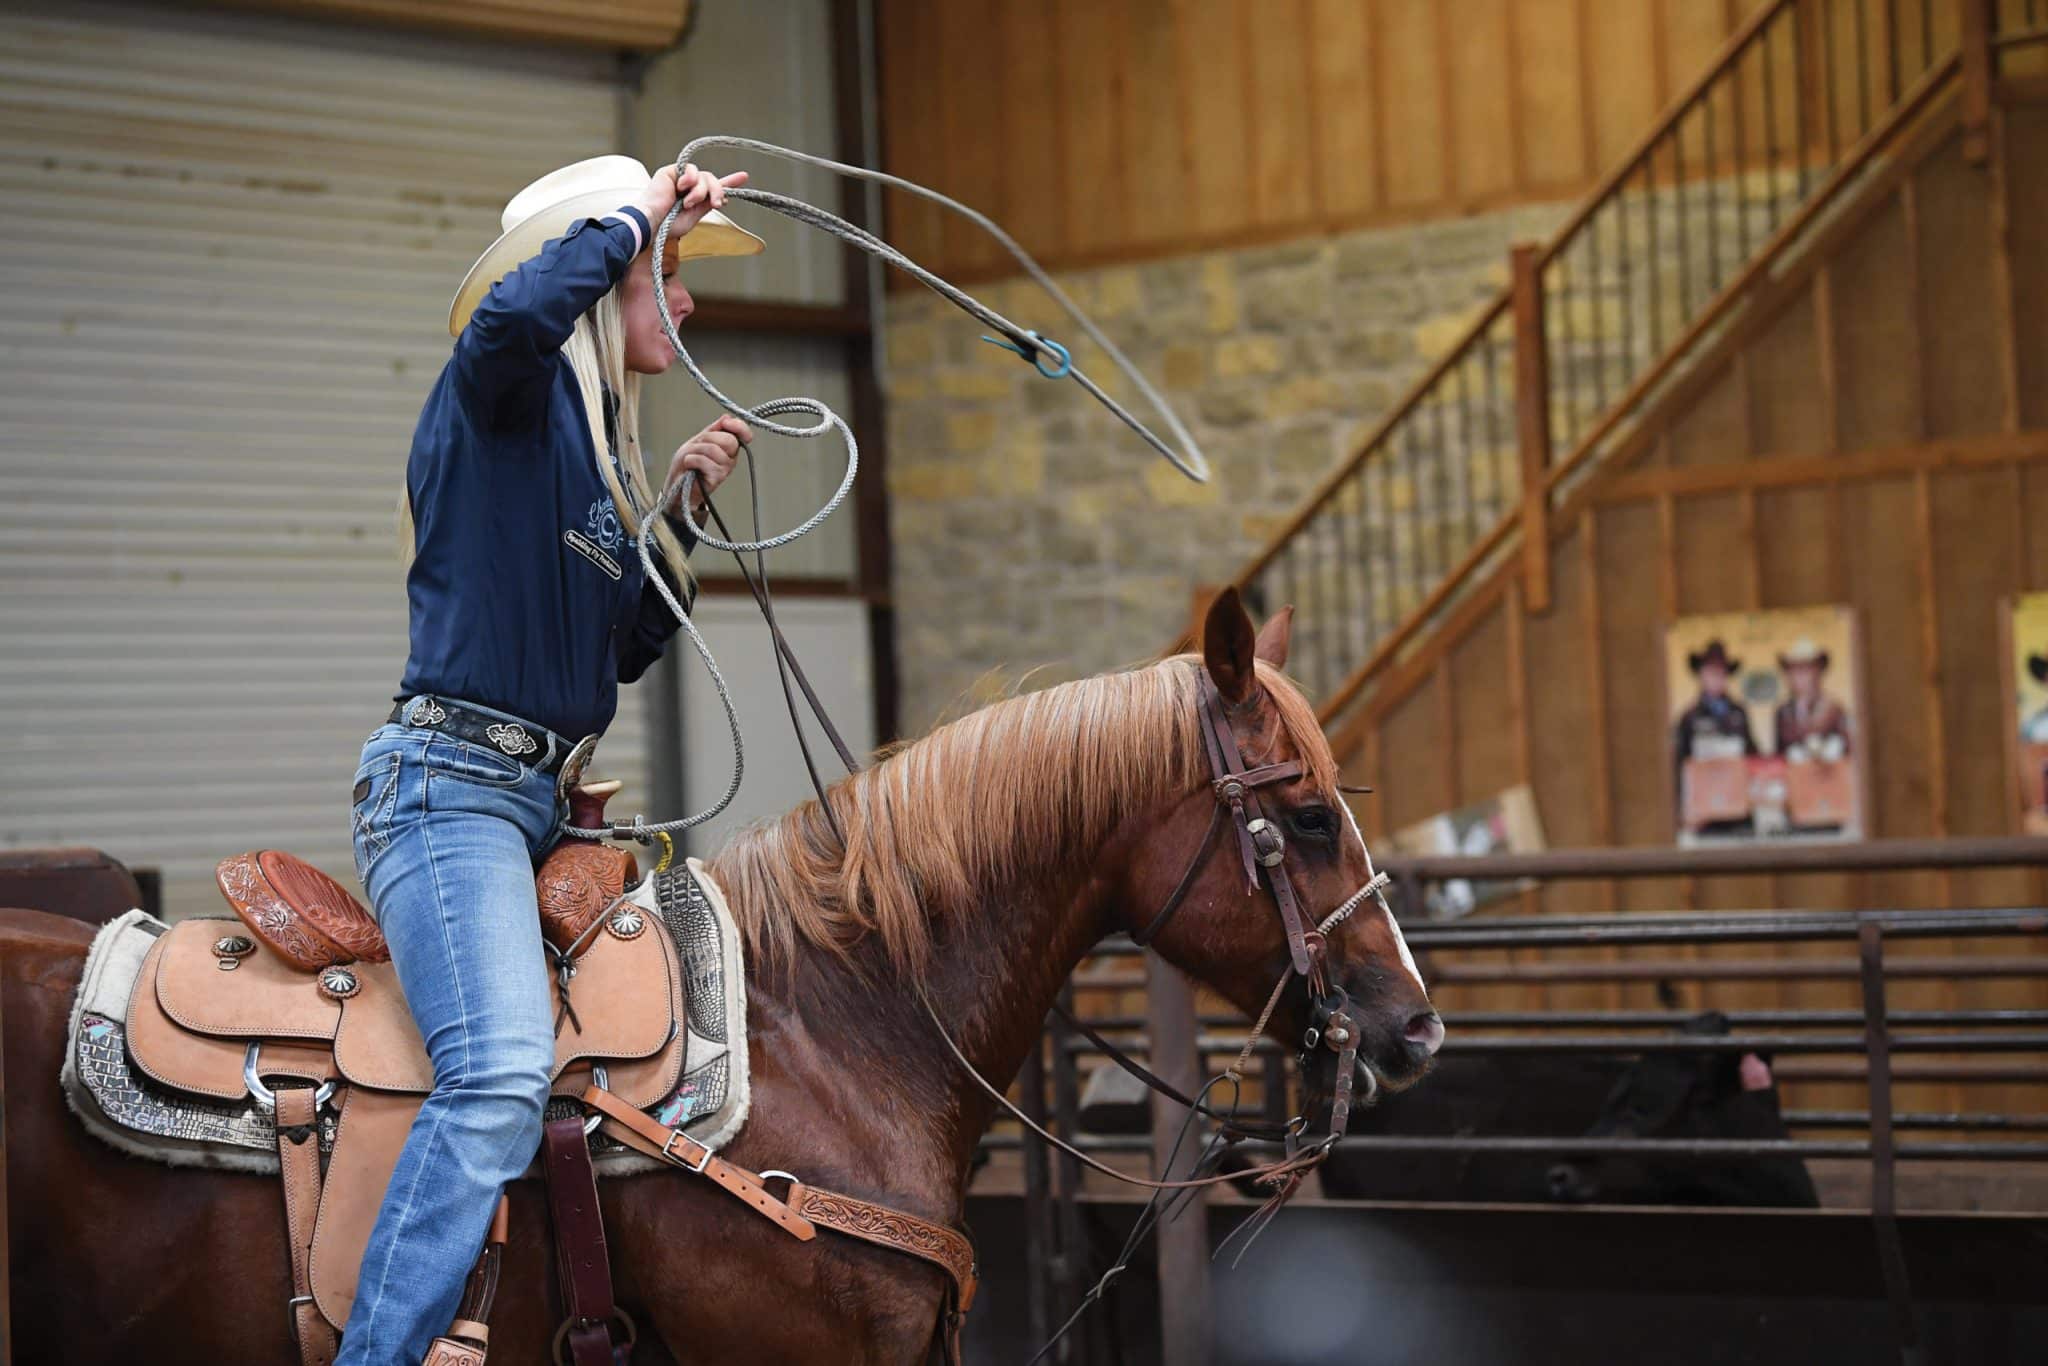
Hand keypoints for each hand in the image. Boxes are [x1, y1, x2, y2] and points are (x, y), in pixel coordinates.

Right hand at [633, 163, 747, 235]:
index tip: (743, 176)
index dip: (729, 181)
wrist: (653, 223)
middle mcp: (688, 187)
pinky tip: (681, 188)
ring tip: (688, 203)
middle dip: (718, 191)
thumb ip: (707, 203)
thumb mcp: (695, 215)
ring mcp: (680, 178)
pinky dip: (690, 179)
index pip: (713, 186)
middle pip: (712, 180)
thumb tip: (725, 197)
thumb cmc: (668, 225)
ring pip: (704, 176)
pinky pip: (691, 169)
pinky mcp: (671, 171)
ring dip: (701, 191)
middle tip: (716, 204)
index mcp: (694, 198)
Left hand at [666, 415, 751, 511]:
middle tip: (698, 445)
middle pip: (729, 440)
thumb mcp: (699, 440)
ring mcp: (725, 469)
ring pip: (713, 449)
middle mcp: (730, 458)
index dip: (739, 426)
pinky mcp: (717, 478)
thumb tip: (727, 417)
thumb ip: (713, 429)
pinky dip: (691, 460)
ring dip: (696, 451)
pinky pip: (704, 461)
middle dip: (708, 438)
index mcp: (728, 447)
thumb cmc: (688, 463)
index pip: (744, 434)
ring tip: (691, 459)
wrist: (677, 483)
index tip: (726, 423)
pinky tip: (690, 466)